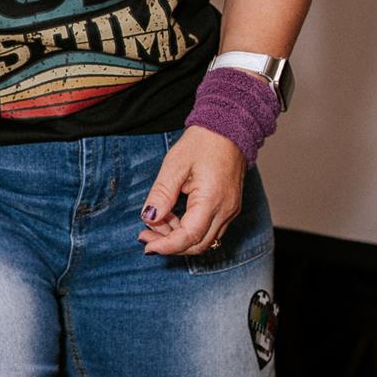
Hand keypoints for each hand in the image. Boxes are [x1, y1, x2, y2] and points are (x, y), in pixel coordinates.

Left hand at [138, 128, 245, 256]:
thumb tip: (149, 217)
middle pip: (197, 245)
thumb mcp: (174, 164)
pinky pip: (209, 230)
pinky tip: (173, 218)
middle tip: (145, 235)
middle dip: (169, 245)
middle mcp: (225, 210)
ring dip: (179, 239)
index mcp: (212, 199)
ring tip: (157, 222)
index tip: (147, 245)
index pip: (189, 237)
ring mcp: (230, 211)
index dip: (166, 246)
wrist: (229, 129)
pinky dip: (189, 230)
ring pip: (204, 240)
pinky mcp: (229, 208)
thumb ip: (161, 194)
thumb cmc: (203, 143)